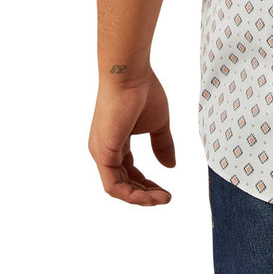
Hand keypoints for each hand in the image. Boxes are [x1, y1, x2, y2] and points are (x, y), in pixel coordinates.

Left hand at [88, 71, 175, 204]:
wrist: (130, 74)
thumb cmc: (143, 91)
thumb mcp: (158, 123)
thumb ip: (162, 145)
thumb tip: (171, 167)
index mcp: (116, 142)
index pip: (129, 171)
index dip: (146, 183)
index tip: (166, 188)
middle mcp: (105, 150)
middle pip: (124, 182)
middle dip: (145, 193)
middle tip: (166, 197)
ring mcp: (101, 153)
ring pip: (118, 188)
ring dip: (141, 198)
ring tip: (162, 199)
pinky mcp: (103, 154)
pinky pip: (114, 186)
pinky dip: (132, 195)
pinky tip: (150, 195)